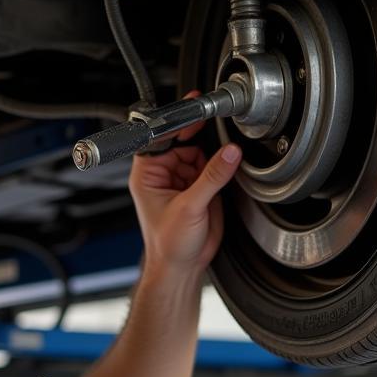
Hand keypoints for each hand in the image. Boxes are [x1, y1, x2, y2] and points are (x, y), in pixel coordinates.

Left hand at [128, 95, 241, 278]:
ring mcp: (182, 179)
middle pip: (184, 140)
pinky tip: (229, 166)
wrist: (182, 267)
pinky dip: (222, 165)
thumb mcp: (190, 208)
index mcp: (147, 175)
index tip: (194, 109)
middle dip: (201, 136)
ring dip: (214, 152)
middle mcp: (163, 174)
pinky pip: (212, 167)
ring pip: (201, 152)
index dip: (177, 123)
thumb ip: (211, 178)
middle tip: (219, 128)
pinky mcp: (200, 188)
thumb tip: (229, 153)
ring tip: (225, 156)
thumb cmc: (169, 245)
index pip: (160, 138)